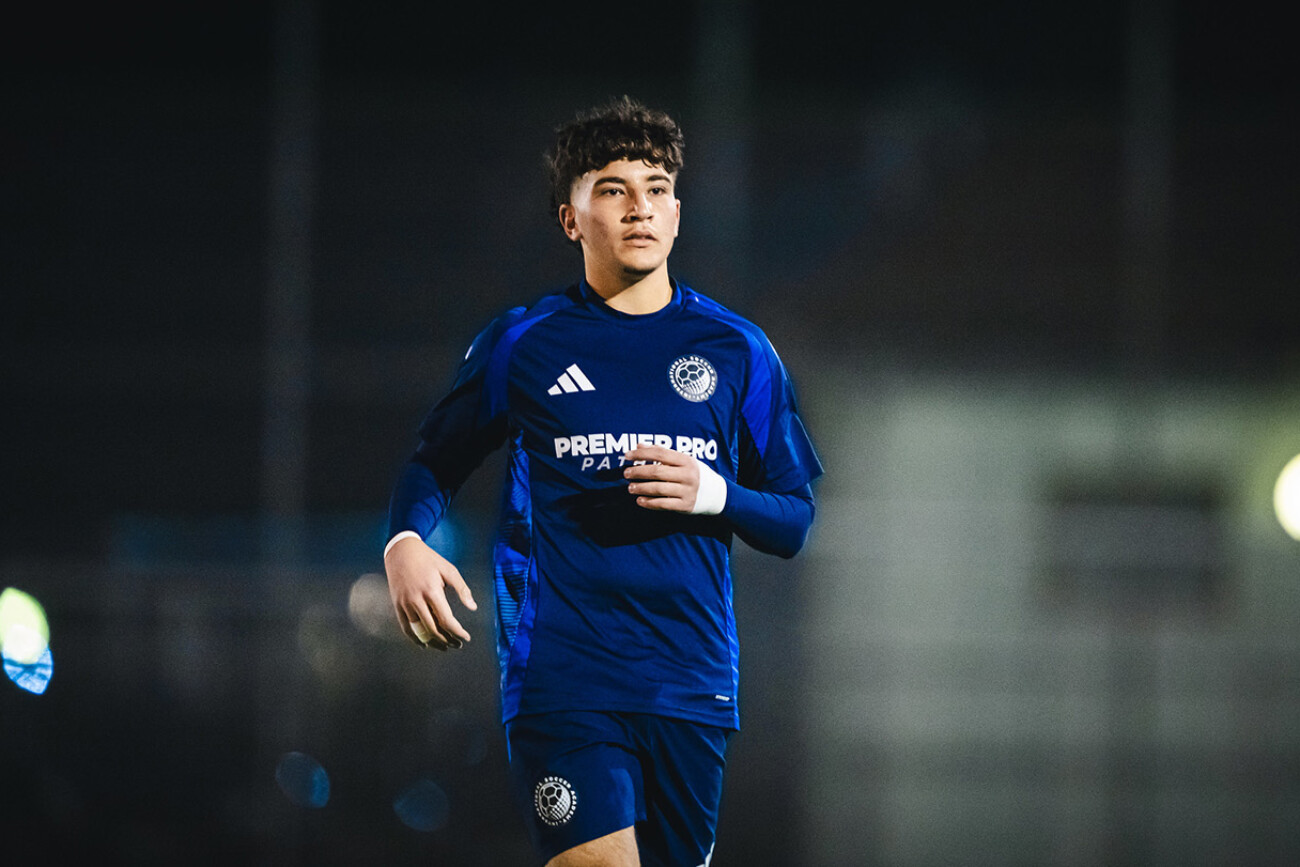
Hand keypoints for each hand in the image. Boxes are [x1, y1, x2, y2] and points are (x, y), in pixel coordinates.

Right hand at [383, 535, 477, 650]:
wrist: (401, 551)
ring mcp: (405, 603)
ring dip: (433, 641)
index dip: (457, 632)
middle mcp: (416, 599)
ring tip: (445, 646)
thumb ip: (462, 589)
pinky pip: (405, 627)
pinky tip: (424, 644)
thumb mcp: (449, 569)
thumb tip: (473, 607)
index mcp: (431, 590)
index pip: (446, 619)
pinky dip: (414, 639)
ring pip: (419, 630)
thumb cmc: (428, 559)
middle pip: (433, 629)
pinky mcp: (397, 604)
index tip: (466, 638)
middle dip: (447, 640)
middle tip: (457, 644)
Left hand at [623, 445, 725, 514]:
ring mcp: (687, 491)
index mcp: (686, 460)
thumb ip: (662, 452)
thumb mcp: (683, 460)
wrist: (717, 494)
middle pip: (657, 472)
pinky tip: (640, 500)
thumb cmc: (694, 473)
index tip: (627, 456)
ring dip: (641, 488)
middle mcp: (688, 475)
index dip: (641, 454)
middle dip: (638, 472)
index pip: (660, 454)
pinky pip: (664, 504)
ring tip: (630, 487)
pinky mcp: (685, 505)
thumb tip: (639, 445)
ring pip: (658, 489)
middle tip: (626, 474)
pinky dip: (649, 503)